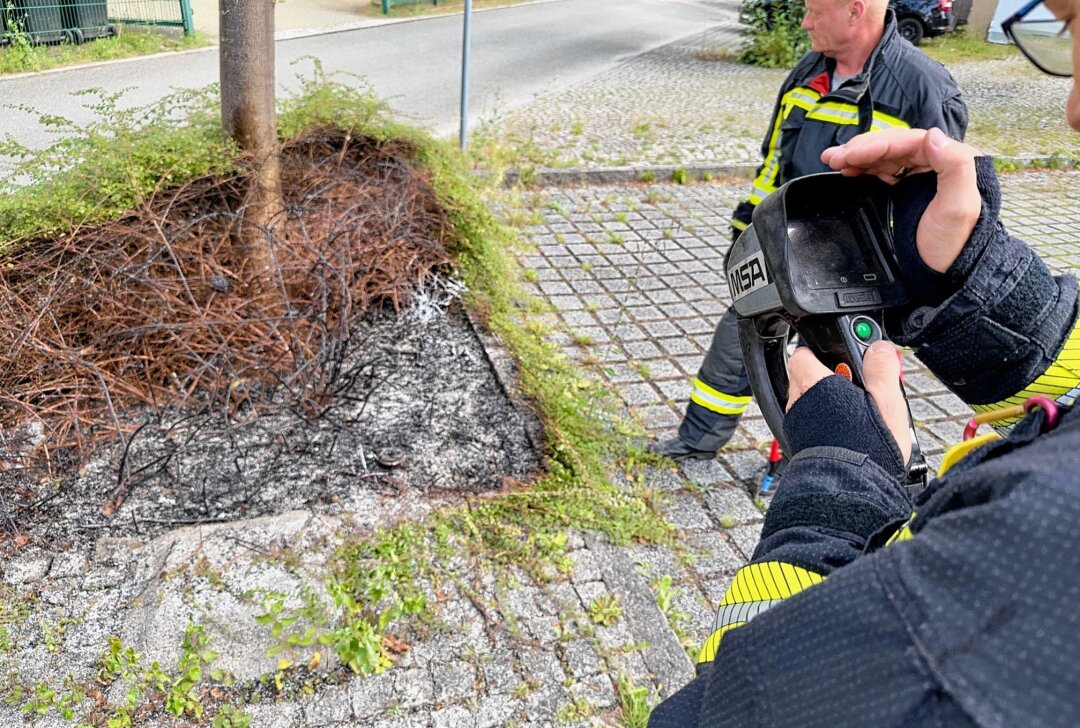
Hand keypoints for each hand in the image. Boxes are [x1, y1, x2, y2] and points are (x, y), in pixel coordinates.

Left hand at [786, 343, 911, 463]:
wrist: (850, 488)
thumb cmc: (867, 447)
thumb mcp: (886, 401)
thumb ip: (881, 370)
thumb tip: (879, 348)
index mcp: (814, 383)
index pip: (805, 354)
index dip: (827, 353)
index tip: (850, 361)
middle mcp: (798, 401)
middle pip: (809, 377)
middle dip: (832, 379)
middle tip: (862, 390)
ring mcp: (796, 423)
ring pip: (809, 401)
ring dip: (829, 402)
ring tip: (859, 414)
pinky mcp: (800, 442)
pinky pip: (809, 422)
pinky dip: (824, 422)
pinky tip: (848, 432)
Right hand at [820, 127, 981, 273]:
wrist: (945, 274)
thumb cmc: (953, 245)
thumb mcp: (958, 208)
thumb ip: (954, 166)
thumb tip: (932, 135)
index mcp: (955, 160)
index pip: (909, 142)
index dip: (876, 145)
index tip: (850, 154)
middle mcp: (938, 163)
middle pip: (895, 145)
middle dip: (861, 148)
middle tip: (833, 158)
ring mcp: (921, 175)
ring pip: (886, 155)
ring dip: (859, 155)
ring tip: (833, 161)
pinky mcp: (908, 188)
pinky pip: (884, 168)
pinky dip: (864, 166)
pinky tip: (849, 169)